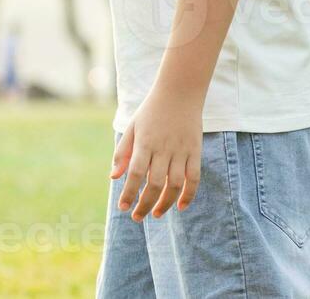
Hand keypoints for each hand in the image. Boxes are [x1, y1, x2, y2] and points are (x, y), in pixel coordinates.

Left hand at [112, 90, 202, 221]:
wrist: (179, 93)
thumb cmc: (151, 111)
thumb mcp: (132, 127)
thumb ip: (123, 152)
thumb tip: (113, 177)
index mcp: (144, 142)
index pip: (135, 174)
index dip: (129, 193)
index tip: (123, 207)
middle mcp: (163, 148)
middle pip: (155, 184)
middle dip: (145, 204)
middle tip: (137, 217)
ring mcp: (181, 151)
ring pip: (175, 185)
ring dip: (165, 203)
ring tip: (155, 214)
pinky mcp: (195, 152)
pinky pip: (194, 178)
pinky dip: (188, 195)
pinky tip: (181, 207)